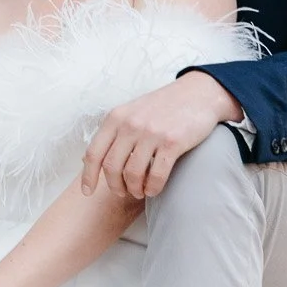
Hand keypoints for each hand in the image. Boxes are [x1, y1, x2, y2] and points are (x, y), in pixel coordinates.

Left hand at [81, 72, 243, 200]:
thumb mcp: (131, 111)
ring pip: (133, 174)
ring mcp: (151, 133)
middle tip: (122, 193)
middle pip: (112, 167)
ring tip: (140, 192)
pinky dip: (153, 188)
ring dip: (135, 189)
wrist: (198, 93)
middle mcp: (130, 124)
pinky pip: (157, 175)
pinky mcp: (172, 142)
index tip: (88, 192)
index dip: (89, 176)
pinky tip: (154, 189)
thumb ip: (113, 132)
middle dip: (115, 186)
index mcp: (116, 117)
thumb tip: (88, 159)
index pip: (94, 153)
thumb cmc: (163, 107)